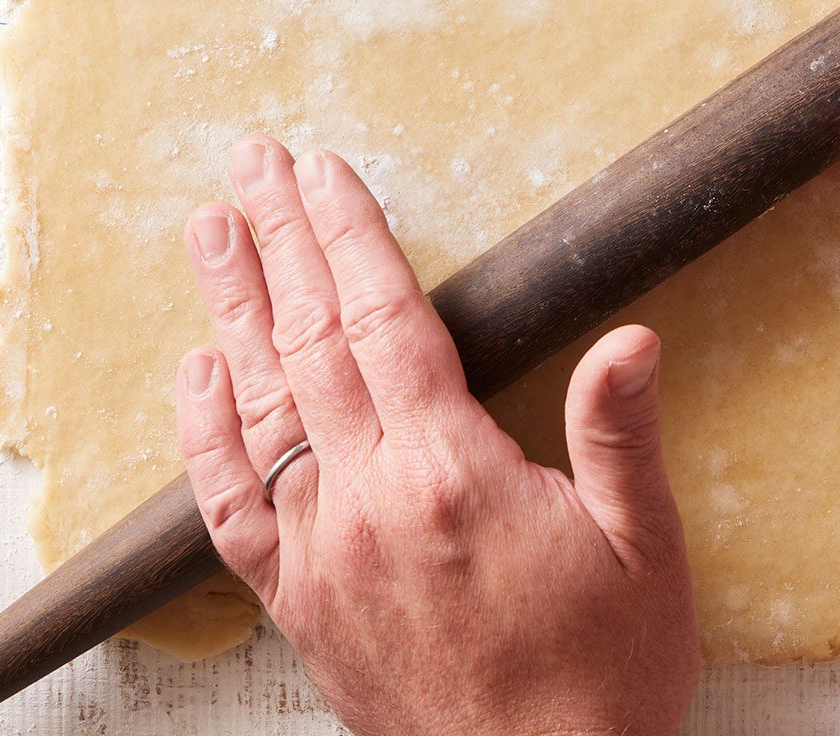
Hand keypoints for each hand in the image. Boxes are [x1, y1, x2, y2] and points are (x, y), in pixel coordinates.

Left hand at [174, 138, 698, 735]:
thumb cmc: (602, 678)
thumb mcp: (644, 550)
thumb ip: (619, 435)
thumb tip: (630, 338)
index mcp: (452, 475)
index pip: (386, 321)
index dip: (351, 236)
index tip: (322, 171)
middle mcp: (369, 504)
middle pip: (311, 340)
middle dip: (280, 239)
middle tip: (252, 161)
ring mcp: (322, 554)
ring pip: (260, 405)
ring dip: (231, 308)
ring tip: (209, 230)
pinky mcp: (300, 603)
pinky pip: (231, 507)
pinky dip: (203, 435)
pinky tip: (195, 375)